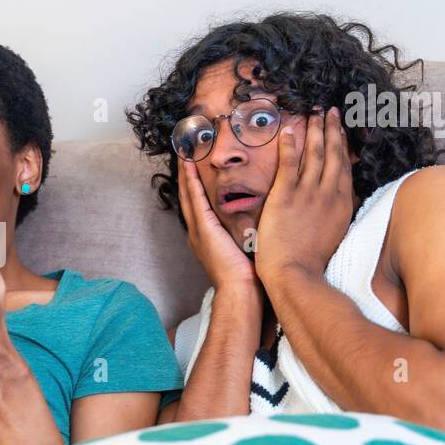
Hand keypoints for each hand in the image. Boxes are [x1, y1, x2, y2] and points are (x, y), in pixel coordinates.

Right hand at [179, 157, 260, 294]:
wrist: (241, 291)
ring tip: (184, 153)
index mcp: (206, 236)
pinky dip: (190, 181)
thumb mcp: (246, 249)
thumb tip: (260, 220)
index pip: (199, 203)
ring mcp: (198, 229)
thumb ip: (247, 232)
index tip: (195, 166)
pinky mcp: (203, 228)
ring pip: (188, 194)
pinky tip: (189, 166)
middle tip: (184, 153)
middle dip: (185, 174)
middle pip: (188, 196)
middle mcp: (197, 231)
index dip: (195, 184)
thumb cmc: (248, 277)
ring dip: (185, 173)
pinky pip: (195, 199)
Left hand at [254, 106, 353, 286]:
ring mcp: (307, 193)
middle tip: (332, 110)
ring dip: (316, 130)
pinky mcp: (285, 196)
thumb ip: (336, 215)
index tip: (343, 131)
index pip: (344, 168)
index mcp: (342, 204)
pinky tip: (288, 130)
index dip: (344, 146)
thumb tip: (338, 205)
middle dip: (333, 129)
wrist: (294, 273)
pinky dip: (290, 145)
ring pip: (315, 153)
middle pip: (334, 154)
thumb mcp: (335, 235)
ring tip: (315, 112)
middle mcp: (328, 194)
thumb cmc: (311, 261)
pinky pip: (289, 164)